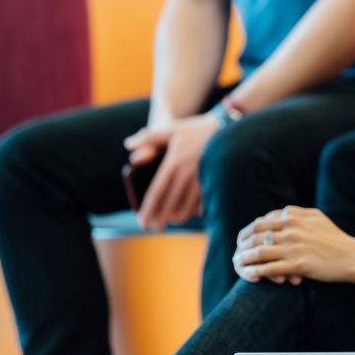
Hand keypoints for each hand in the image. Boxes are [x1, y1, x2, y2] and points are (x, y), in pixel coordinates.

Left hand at [124, 113, 218, 229]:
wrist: (226, 127)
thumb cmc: (196, 129)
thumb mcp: (172, 129)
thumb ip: (149, 136)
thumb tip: (128, 145)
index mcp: (173, 163)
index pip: (156, 192)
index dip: (148, 209)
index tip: (142, 221)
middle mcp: (187, 174)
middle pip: (170, 204)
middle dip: (160, 218)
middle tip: (154, 227)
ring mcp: (202, 179)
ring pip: (187, 206)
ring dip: (178, 217)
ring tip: (172, 221)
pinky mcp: (214, 181)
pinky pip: (203, 202)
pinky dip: (195, 210)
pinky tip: (192, 213)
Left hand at [233, 206, 354, 284]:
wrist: (352, 256)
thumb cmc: (335, 238)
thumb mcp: (317, 217)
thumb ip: (297, 212)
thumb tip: (279, 213)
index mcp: (294, 216)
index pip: (260, 222)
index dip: (247, 232)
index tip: (242, 240)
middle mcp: (292, 229)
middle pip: (256, 236)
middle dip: (242, 246)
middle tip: (236, 254)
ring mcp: (294, 247)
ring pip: (259, 253)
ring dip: (244, 260)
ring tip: (239, 265)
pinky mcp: (298, 265)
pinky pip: (269, 269)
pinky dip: (256, 272)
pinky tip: (251, 276)